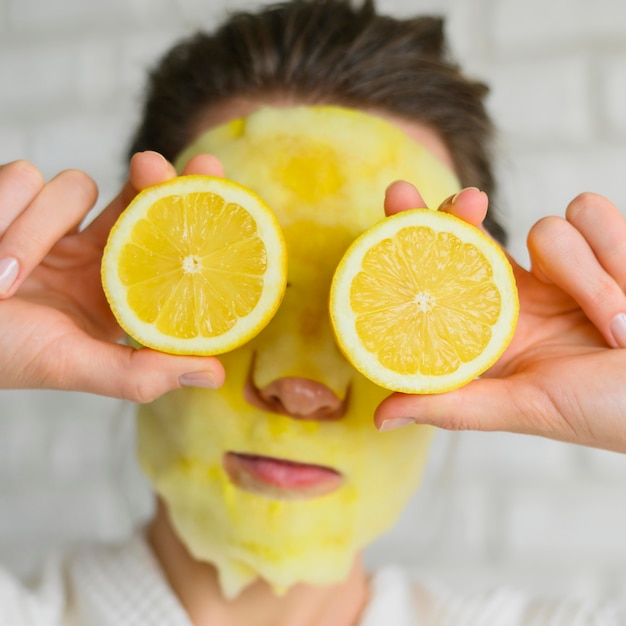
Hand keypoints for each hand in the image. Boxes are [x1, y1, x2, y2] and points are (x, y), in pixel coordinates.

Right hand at [0, 152, 225, 401]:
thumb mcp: (71, 366)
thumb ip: (139, 373)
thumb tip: (216, 374)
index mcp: (119, 290)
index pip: (171, 242)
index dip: (196, 207)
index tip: (211, 174)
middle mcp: (93, 253)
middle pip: (140, 195)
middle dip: (150, 177)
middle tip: (152, 167)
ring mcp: (51, 223)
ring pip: (73, 185)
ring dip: (32, 231)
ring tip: (3, 281)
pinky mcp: (11, 199)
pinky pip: (22, 176)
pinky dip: (1, 213)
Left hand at [377, 183, 625, 452]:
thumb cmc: (612, 413)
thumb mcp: (528, 408)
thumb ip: (456, 406)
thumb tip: (382, 417)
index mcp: (494, 328)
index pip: (439, 274)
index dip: (413, 232)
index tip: (397, 196)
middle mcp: (525, 292)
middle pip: (475, 230)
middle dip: (463, 209)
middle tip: (466, 202)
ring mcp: (571, 266)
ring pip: (550, 226)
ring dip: (588, 279)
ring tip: (617, 329)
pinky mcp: (614, 245)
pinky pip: (595, 214)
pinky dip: (620, 257)